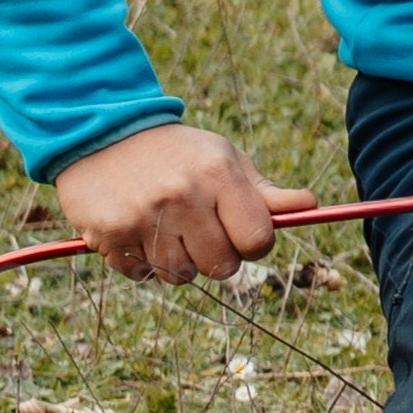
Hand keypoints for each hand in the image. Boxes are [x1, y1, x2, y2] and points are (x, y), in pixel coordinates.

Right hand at [54, 121, 278, 281]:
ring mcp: (143, 216)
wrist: (102, 136)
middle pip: (222, 267)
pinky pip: (141, 274)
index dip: (254, 245)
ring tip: (166, 227)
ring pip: (181, 276)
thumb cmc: (178, 155)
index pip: (257, 240)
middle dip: (217, 256)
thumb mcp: (225, 160)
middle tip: (200, 231)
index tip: (242, 235)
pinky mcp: (110, 232)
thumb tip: (310, 206)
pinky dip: (142, 262)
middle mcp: (182, 195)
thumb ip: (266, 192)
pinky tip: (137, 231)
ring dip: (178, 262)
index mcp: (218, 174)